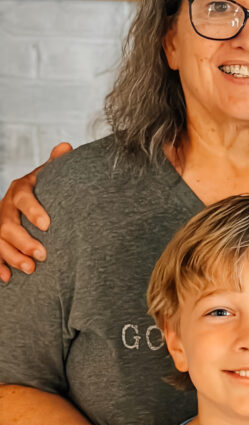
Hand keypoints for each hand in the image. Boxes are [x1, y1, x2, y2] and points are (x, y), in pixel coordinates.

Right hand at [0, 142, 71, 281]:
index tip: (48, 224)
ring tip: (30, 269)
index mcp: (19, 189)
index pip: (23, 198)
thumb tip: (66, 147)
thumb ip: (56, 164)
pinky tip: (8, 278)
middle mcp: (4, 206)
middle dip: (24, 241)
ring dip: (12, 256)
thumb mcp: (49, 175)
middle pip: (8, 224)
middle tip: (43, 255)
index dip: (33, 210)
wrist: (28, 199)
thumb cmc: (44, 188)